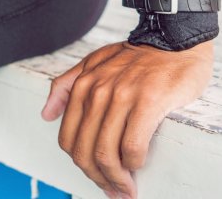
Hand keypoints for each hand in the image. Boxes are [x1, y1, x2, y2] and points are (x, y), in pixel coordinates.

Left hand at [41, 40, 213, 198]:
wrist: (175, 38)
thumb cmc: (138, 56)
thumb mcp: (95, 62)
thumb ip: (66, 85)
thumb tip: (46, 114)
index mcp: (83, 85)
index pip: (69, 139)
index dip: (80, 165)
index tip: (97, 177)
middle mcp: (98, 91)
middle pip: (85, 151)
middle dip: (97, 179)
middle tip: (114, 192)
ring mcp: (122, 95)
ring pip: (107, 153)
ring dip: (116, 179)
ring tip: (127, 189)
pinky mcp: (148, 101)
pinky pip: (133, 146)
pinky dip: (134, 164)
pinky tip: (139, 165)